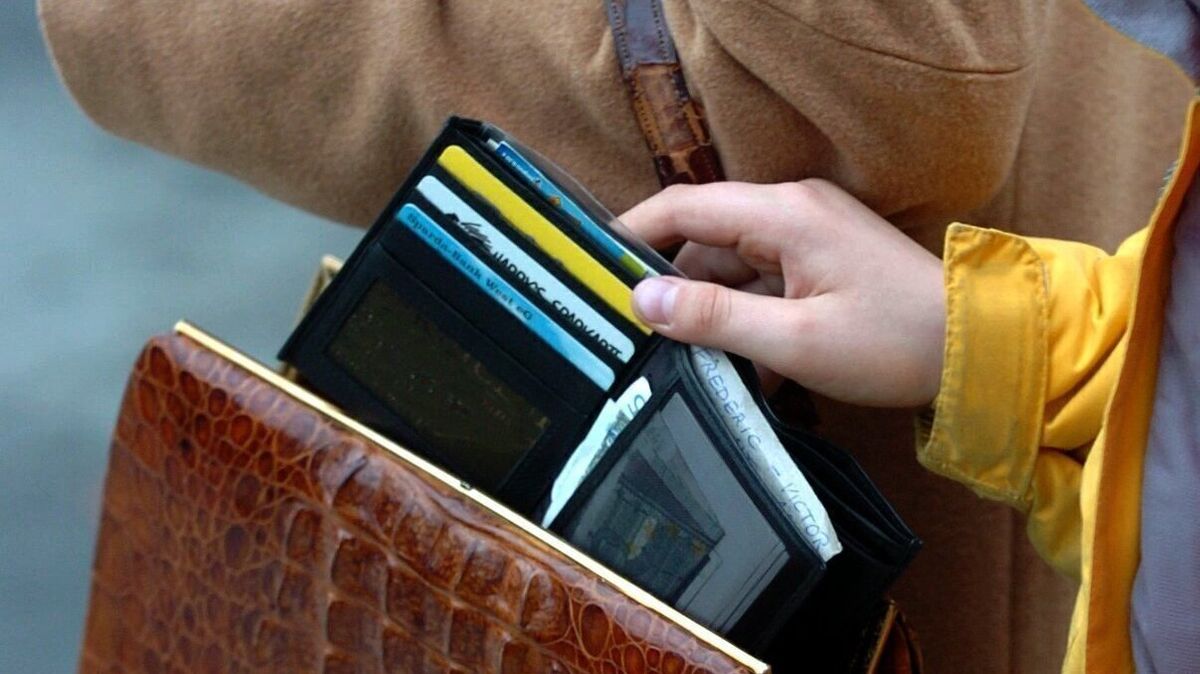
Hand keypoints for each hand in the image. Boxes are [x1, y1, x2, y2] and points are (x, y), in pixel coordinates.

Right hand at [622, 180, 945, 406]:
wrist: (980, 350)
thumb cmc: (896, 341)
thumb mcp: (794, 339)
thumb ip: (713, 316)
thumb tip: (643, 300)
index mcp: (782, 215)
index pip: (683, 208)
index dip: (632, 234)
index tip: (593, 269)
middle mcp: (791, 213)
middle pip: (703, 242)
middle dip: (673, 292)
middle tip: (640, 341)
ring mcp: (808, 239)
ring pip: (731, 271)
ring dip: (714, 317)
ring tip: (700, 368)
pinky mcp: (821, 265)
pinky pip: (763, 287)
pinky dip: (748, 323)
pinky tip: (748, 369)